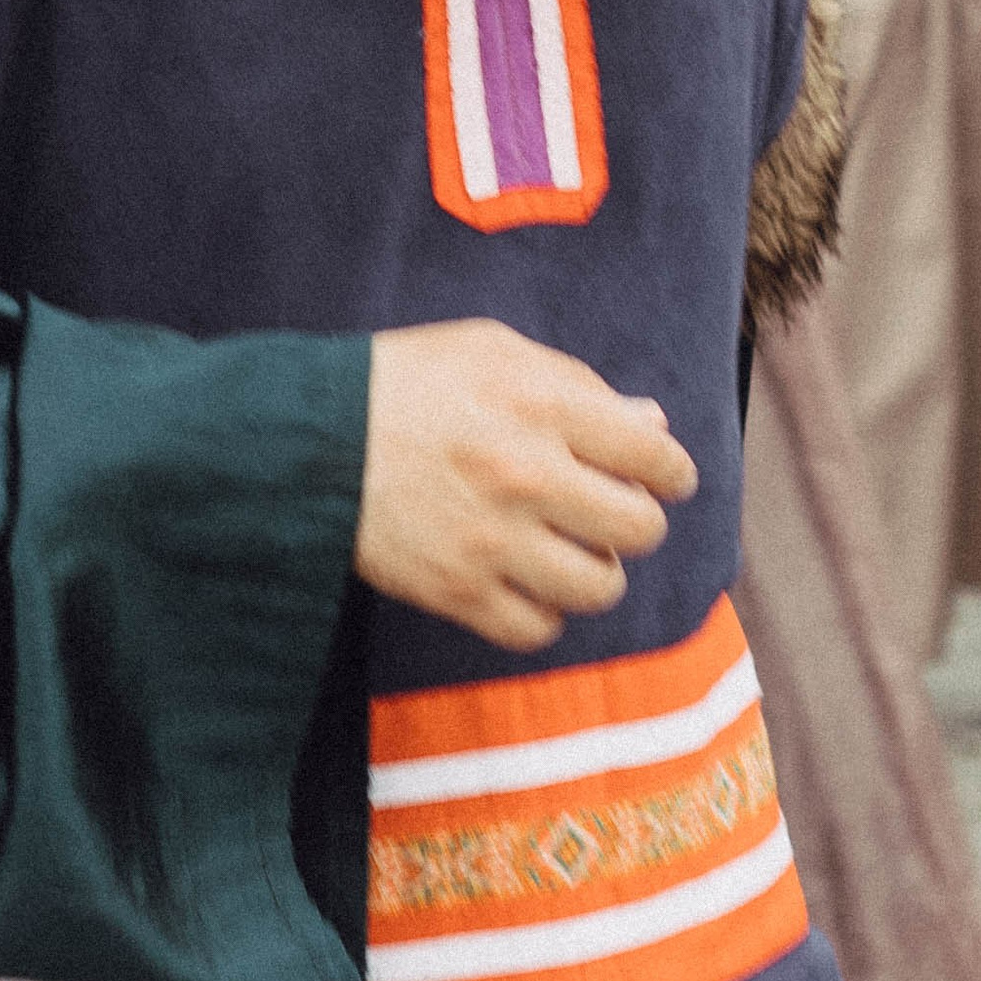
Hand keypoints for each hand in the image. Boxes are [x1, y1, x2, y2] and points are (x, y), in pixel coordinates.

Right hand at [355, 317, 697, 651]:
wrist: (308, 438)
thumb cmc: (404, 382)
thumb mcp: (491, 351)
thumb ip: (578, 383)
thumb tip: (652, 424)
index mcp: (542, 404)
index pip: (653, 454)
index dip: (672, 471)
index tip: (665, 479)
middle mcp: (527, 474)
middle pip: (638, 527)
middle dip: (637, 521)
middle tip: (613, 513)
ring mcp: (493, 540)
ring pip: (598, 586)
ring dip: (596, 571)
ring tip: (571, 551)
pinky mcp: (457, 591)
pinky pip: (537, 629)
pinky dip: (543, 612)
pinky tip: (528, 583)